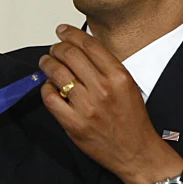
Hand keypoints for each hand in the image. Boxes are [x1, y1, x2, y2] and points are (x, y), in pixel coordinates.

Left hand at [39, 24, 182, 183]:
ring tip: (46, 63)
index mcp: (118, 76)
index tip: (63, 31)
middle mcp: (102, 89)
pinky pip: (51, 98)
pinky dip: (46, 88)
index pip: (88, 45)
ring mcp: (87, 107)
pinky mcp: (74, 123)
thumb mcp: (128, 86)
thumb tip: (82, 50)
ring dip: (47, 64)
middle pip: (70, 55)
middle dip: (57, 47)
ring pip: (57, 73)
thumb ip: (107, 67)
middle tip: (54, 49)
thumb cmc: (133, 121)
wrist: (136, 152)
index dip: (71, 33)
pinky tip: (49, 87)